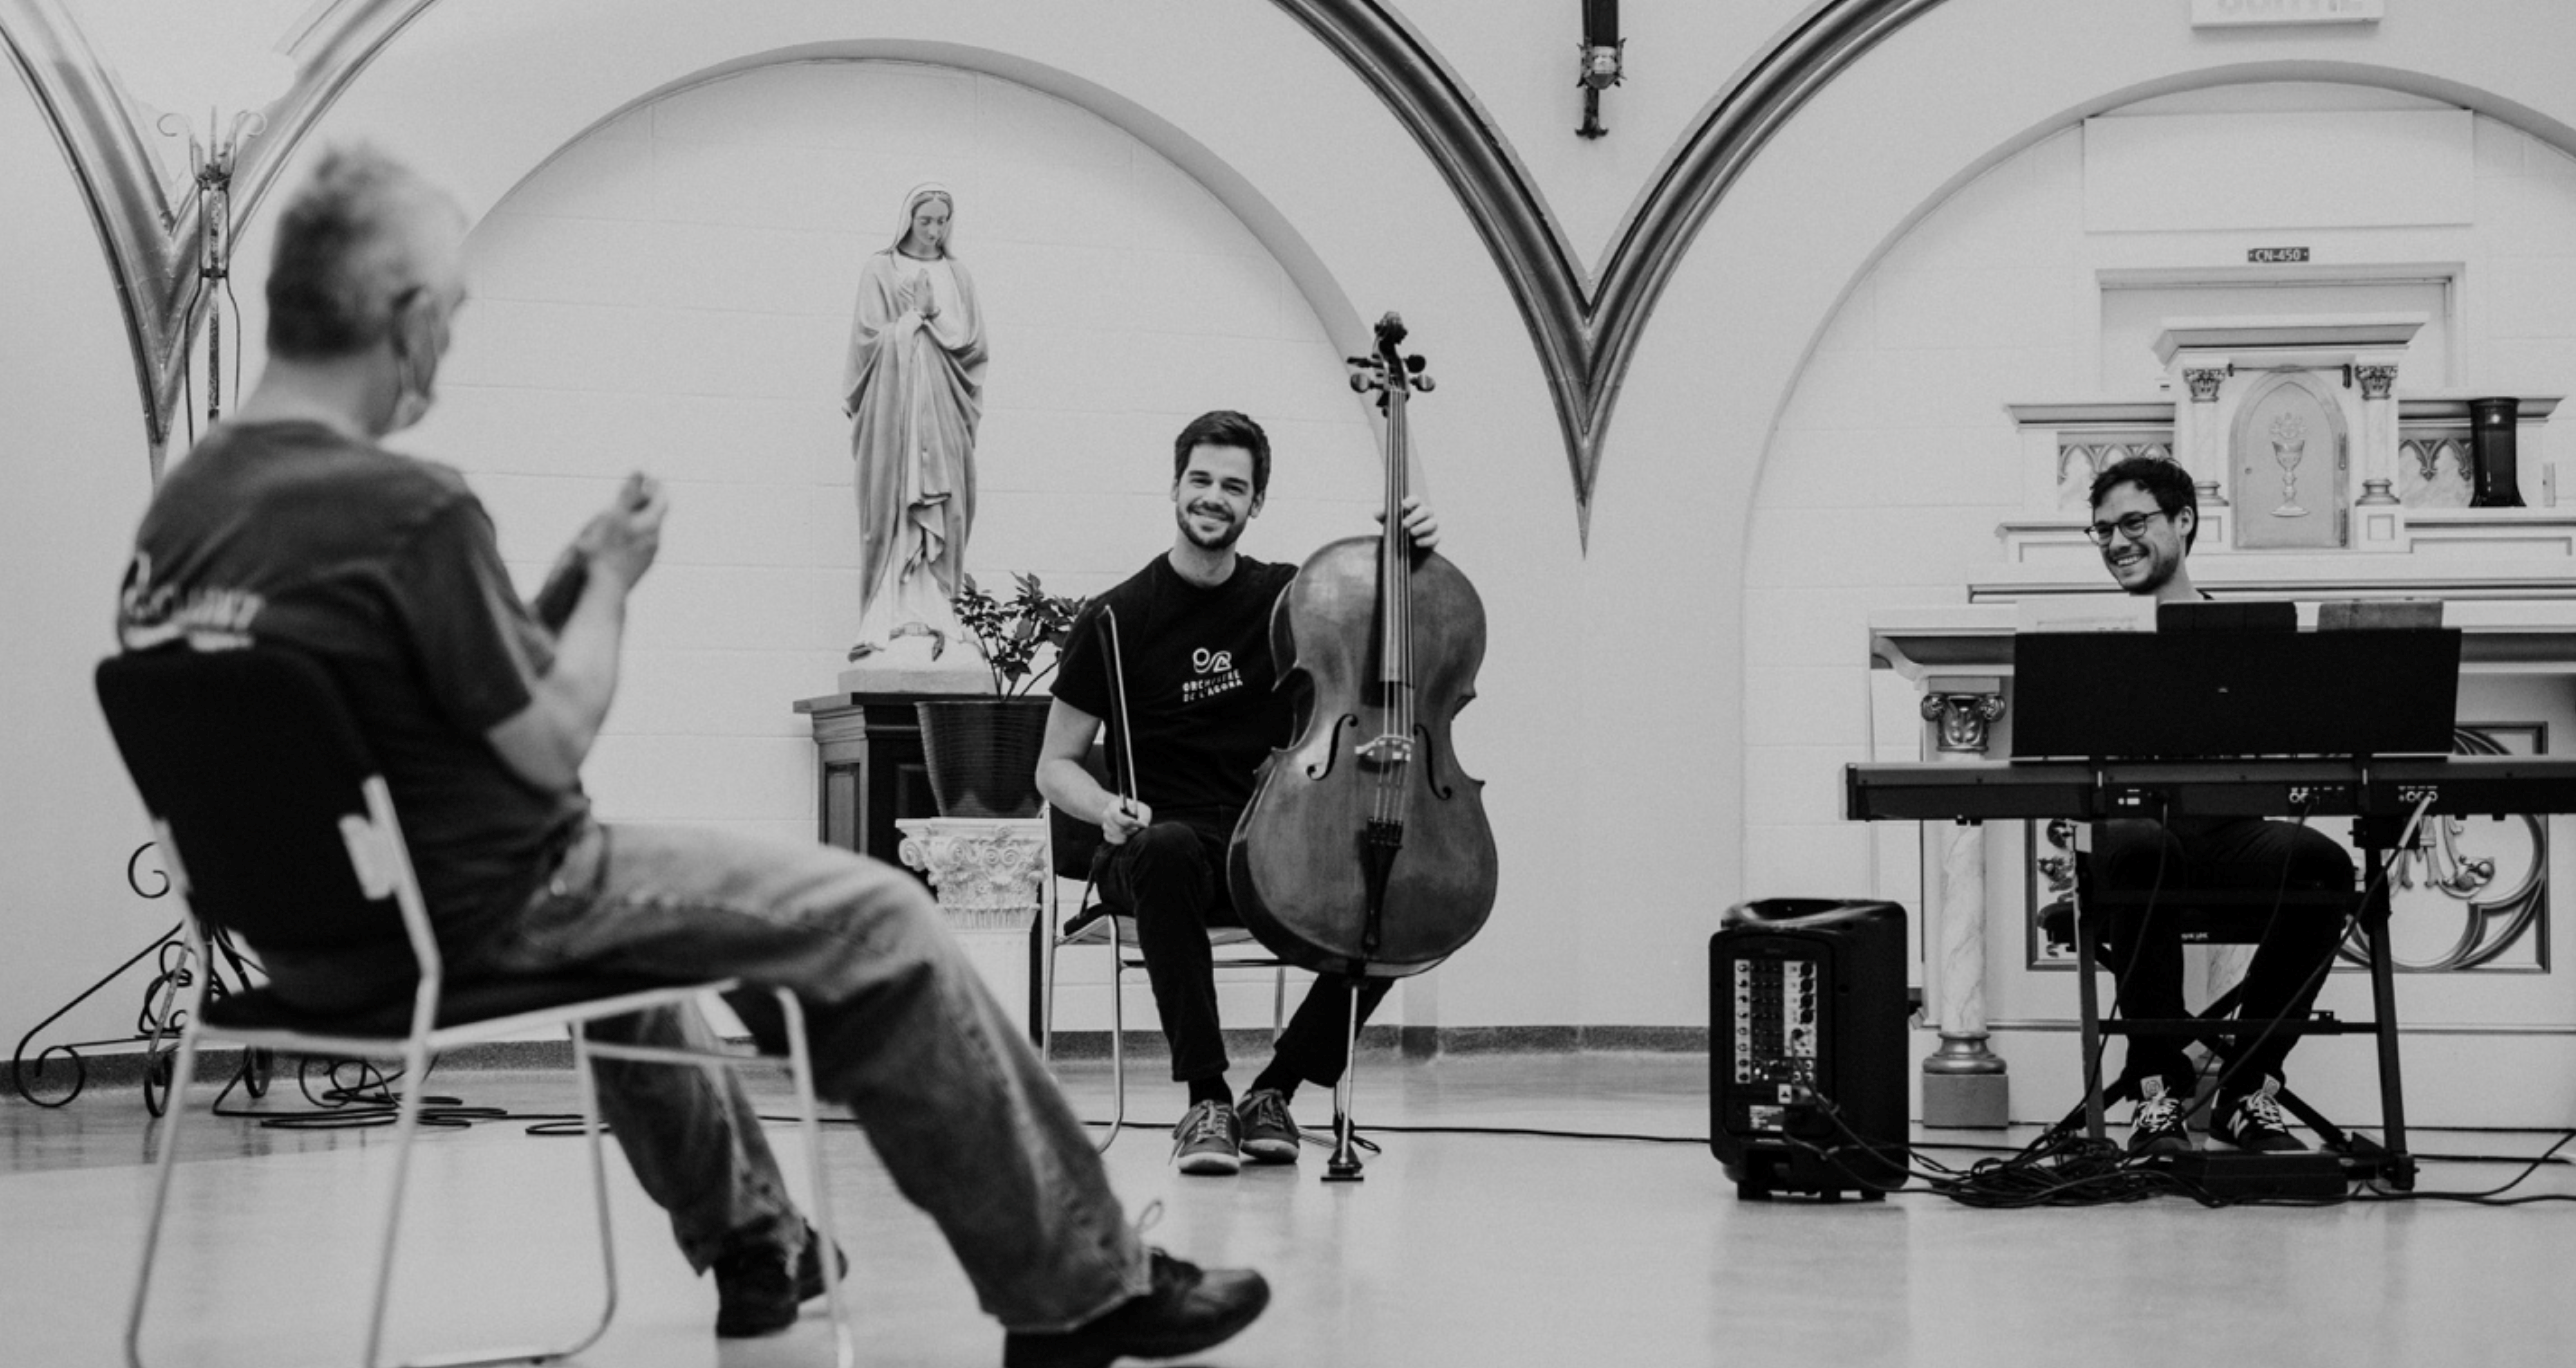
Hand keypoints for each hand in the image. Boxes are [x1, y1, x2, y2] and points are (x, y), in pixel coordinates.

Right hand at [576, 472, 667, 591]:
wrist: (604, 592)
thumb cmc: (606, 551)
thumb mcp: (614, 515)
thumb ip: (628, 493)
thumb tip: (640, 471)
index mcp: (652, 526)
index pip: (662, 501)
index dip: (657, 488)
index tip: (652, 479)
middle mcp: (655, 542)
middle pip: (655, 517)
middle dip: (646, 503)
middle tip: (639, 493)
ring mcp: (647, 558)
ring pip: (647, 534)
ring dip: (638, 521)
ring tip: (626, 514)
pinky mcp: (637, 570)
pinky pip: (638, 547)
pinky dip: (632, 537)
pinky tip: (619, 540)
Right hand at [1099, 795, 1151, 844]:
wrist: (1130, 815)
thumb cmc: (1137, 811)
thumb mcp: (1143, 810)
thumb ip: (1143, 816)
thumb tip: (1143, 825)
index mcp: (1114, 805)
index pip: (1116, 815)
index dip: (1127, 822)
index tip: (1137, 827)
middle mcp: (1106, 814)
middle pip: (1117, 827)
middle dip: (1129, 830)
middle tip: (1136, 829)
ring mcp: (1105, 824)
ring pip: (1115, 834)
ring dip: (1126, 835)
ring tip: (1131, 830)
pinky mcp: (1106, 834)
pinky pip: (1112, 840)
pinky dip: (1121, 840)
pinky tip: (1126, 836)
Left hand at [1376, 495, 1439, 552]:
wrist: (1404, 545)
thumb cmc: (1397, 528)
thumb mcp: (1388, 522)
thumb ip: (1382, 516)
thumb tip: (1377, 513)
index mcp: (1415, 506)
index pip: (1416, 499)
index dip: (1411, 501)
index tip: (1403, 506)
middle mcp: (1426, 513)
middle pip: (1425, 511)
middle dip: (1414, 517)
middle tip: (1404, 524)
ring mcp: (1432, 525)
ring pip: (1432, 523)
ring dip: (1422, 528)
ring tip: (1411, 533)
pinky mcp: (1435, 537)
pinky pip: (1435, 537)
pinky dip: (1426, 540)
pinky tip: (1417, 543)